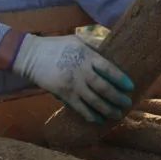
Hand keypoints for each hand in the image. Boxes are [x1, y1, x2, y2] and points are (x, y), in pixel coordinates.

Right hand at [11, 34, 133, 123]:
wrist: (30, 55)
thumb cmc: (56, 45)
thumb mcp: (77, 40)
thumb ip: (94, 46)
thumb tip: (111, 46)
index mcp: (87, 56)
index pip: (109, 69)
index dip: (120, 79)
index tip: (130, 86)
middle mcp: (81, 71)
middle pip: (104, 87)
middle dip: (117, 98)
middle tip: (128, 104)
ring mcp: (72, 83)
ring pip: (94, 100)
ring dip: (107, 109)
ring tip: (117, 114)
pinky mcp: (62, 93)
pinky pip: (79, 107)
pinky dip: (89, 114)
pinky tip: (98, 119)